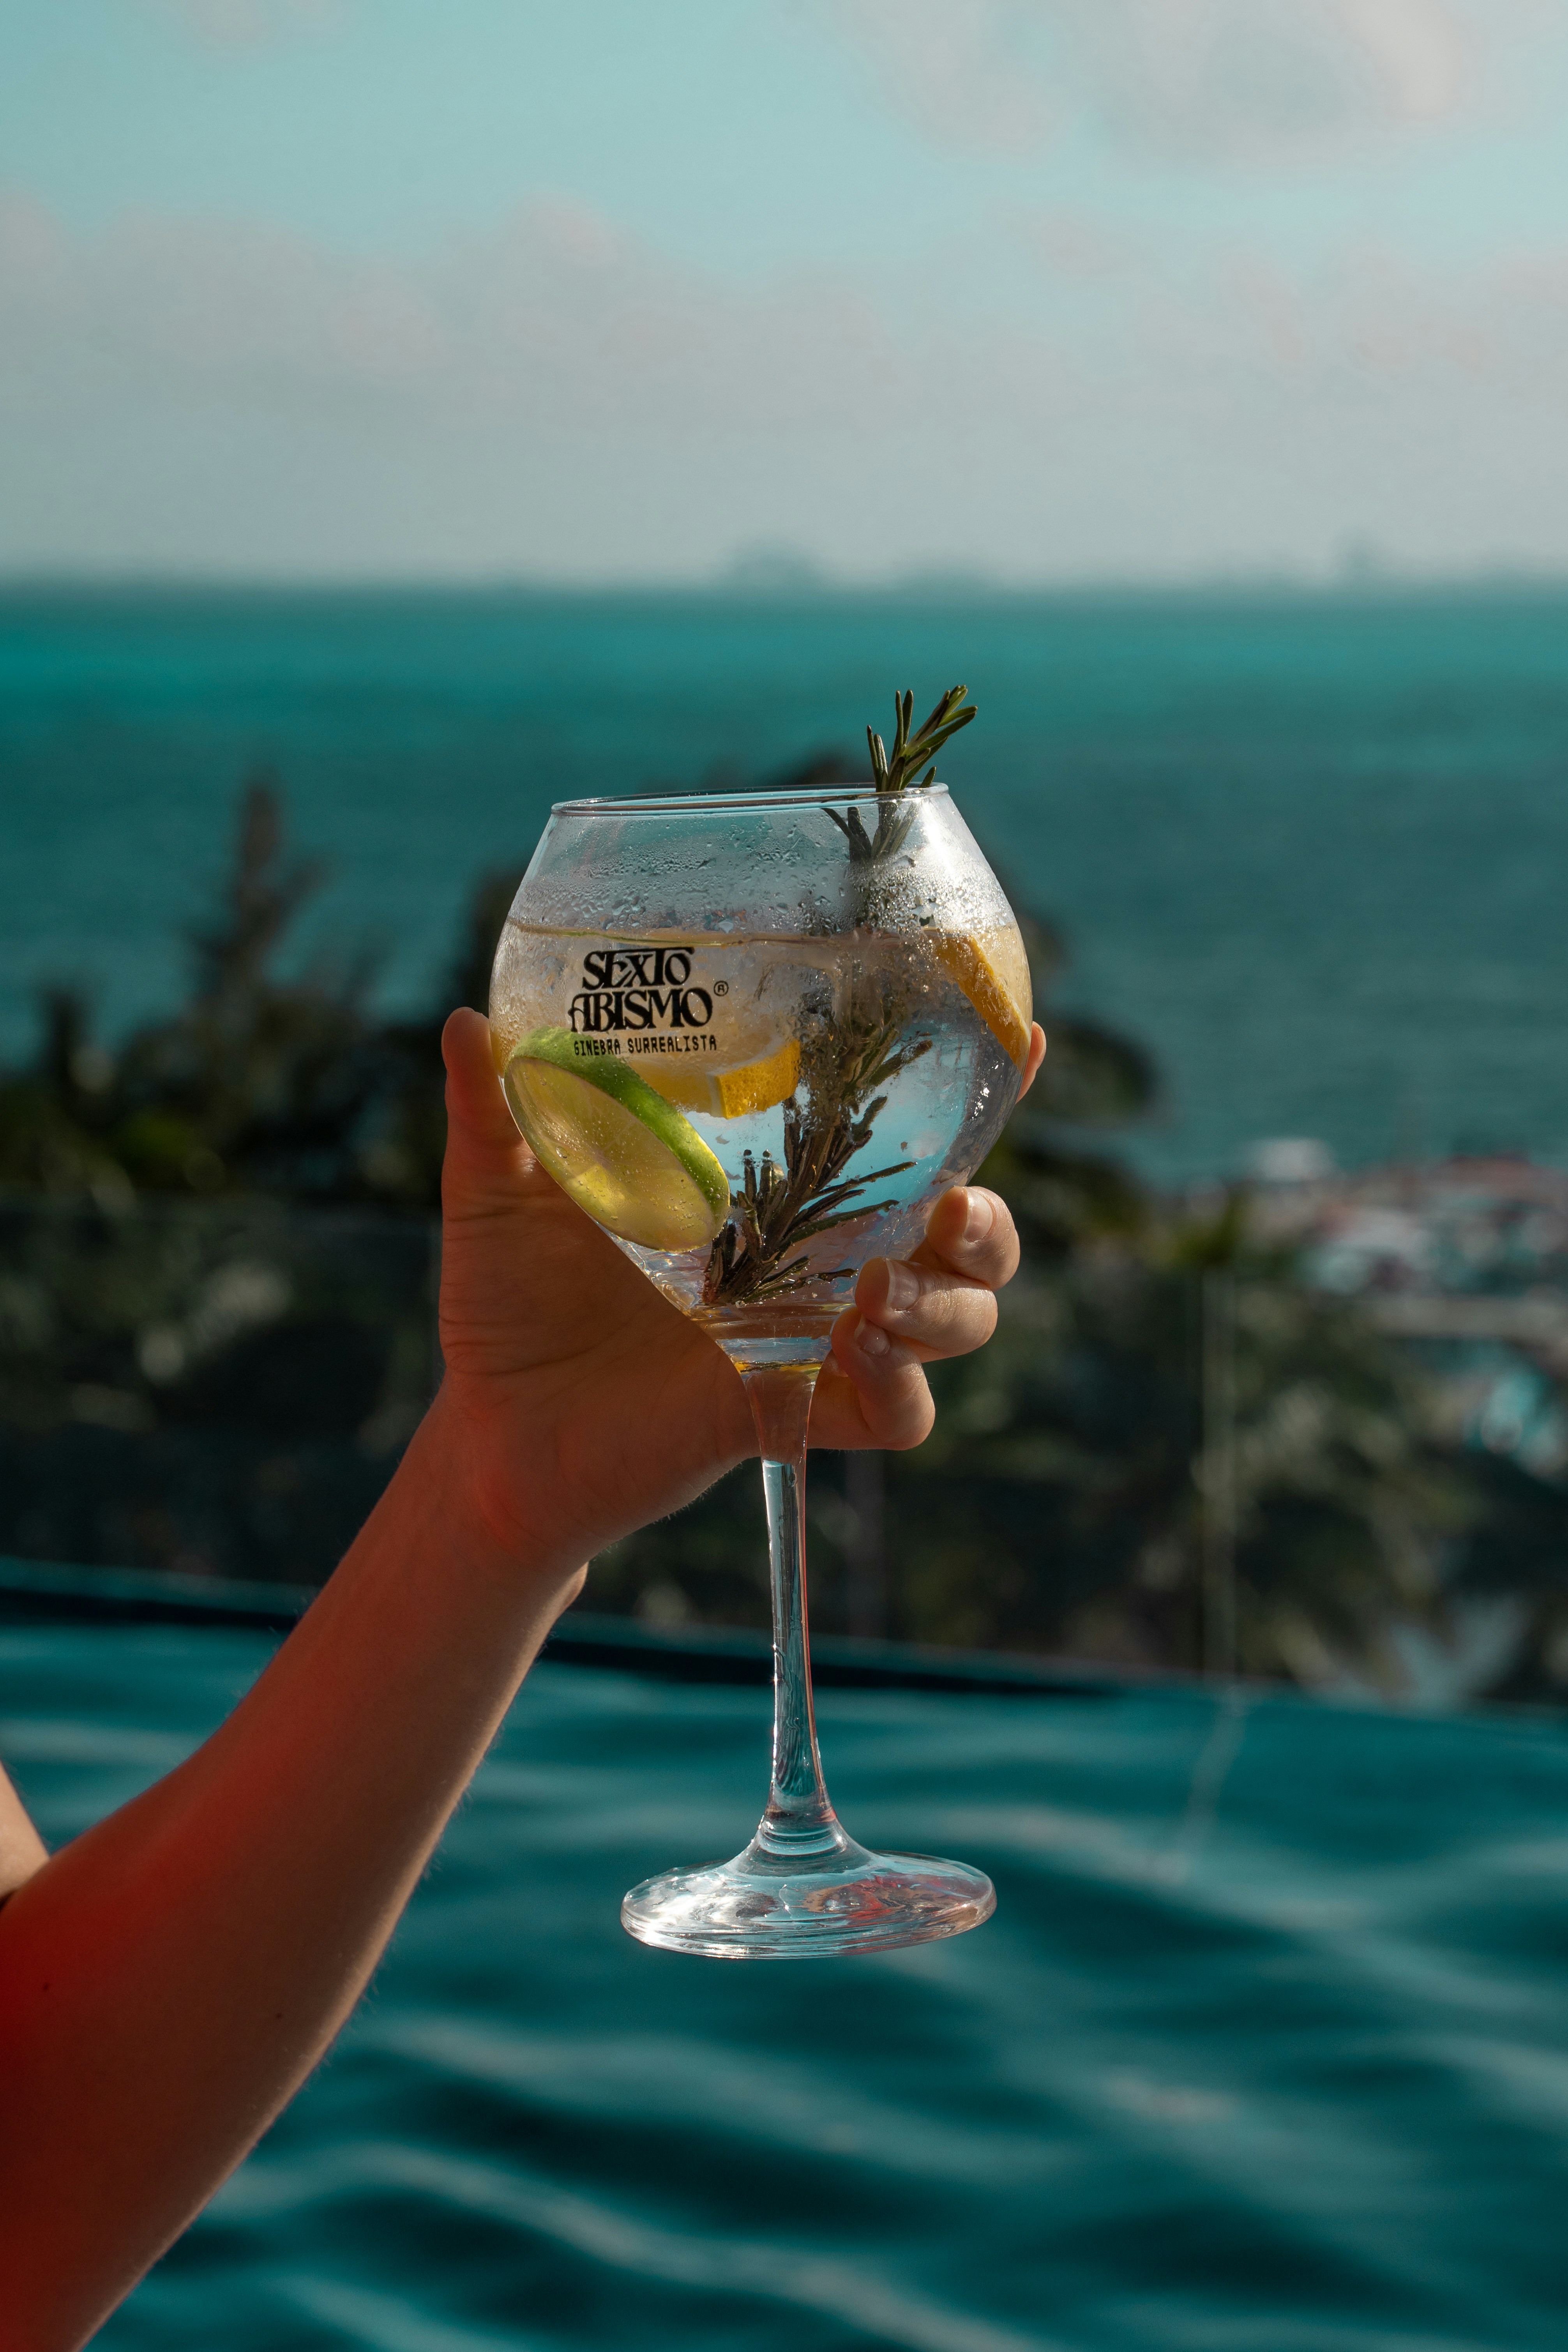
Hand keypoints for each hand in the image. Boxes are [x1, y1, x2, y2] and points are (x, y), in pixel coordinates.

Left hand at [434, 1010, 1045, 1577]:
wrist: (492, 1427)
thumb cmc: (511, 1301)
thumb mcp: (501, 1191)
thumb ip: (496, 1110)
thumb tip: (464, 1018)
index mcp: (780, 1190)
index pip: (902, 1134)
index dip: (977, 1094)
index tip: (1019, 1040)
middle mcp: (822, 1261)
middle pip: (969, 1235)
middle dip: (990, 1217)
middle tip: (950, 1204)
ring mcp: (819, 1342)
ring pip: (959, 1321)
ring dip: (949, 1304)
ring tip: (880, 1289)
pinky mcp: (799, 1412)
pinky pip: (901, 1413)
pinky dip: (901, 1385)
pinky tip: (854, 1351)